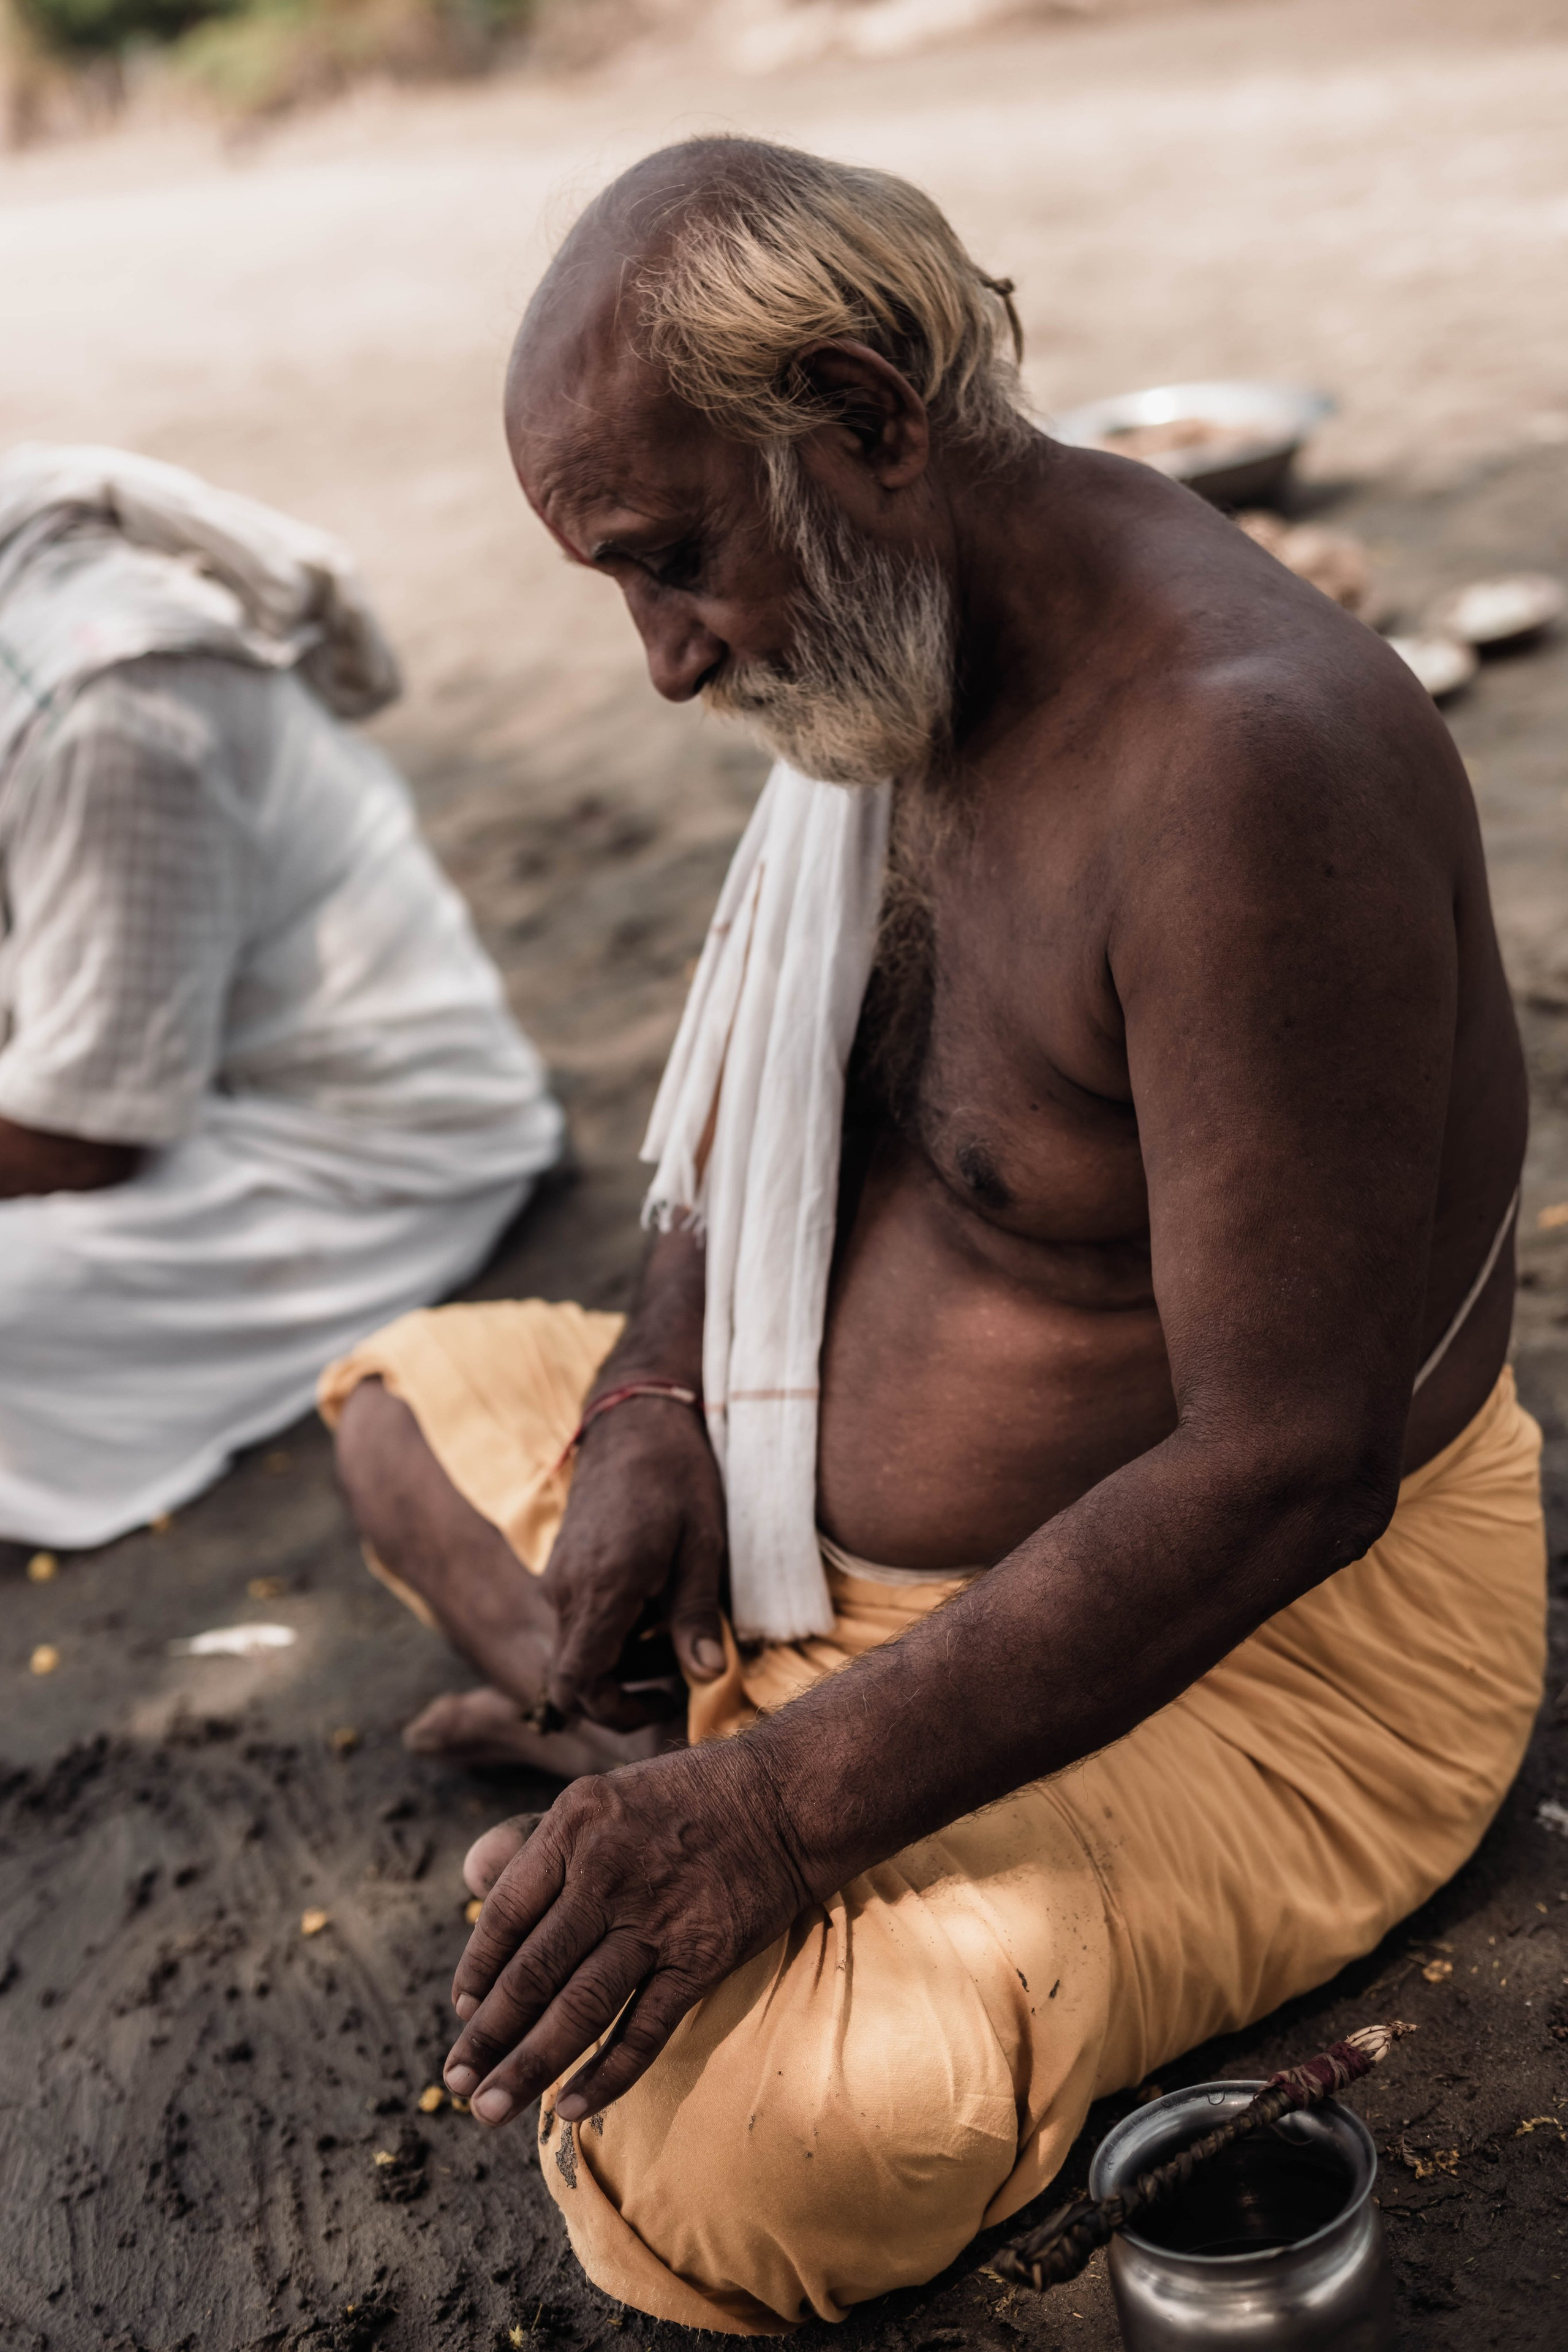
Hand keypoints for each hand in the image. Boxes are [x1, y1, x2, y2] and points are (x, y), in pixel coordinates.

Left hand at [443, 1742, 810, 2125]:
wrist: (784, 1799)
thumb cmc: (683, 1799)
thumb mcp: (599, 1796)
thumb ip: (538, 1845)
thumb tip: (471, 1882)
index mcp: (574, 1826)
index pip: (505, 1912)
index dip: (477, 1970)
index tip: (460, 2011)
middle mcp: (607, 1873)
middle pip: (533, 1971)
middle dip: (486, 2036)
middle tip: (454, 2083)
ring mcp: (657, 1919)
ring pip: (578, 2008)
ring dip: (528, 2066)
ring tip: (489, 2109)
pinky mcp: (701, 1957)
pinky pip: (644, 2029)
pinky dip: (606, 2073)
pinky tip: (572, 2106)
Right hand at [541, 1395, 727, 1728]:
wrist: (637, 1416)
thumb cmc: (677, 1476)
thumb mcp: (703, 1548)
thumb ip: (697, 1617)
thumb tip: (708, 1677)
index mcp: (600, 1590)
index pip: (577, 1684)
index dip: (615, 1713)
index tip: (662, 1703)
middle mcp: (566, 1590)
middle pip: (576, 1674)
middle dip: (628, 1686)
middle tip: (682, 1666)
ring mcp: (559, 1576)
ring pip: (579, 1647)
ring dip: (625, 1656)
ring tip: (679, 1630)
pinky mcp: (563, 1564)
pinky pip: (580, 1618)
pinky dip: (615, 1628)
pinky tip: (657, 1601)